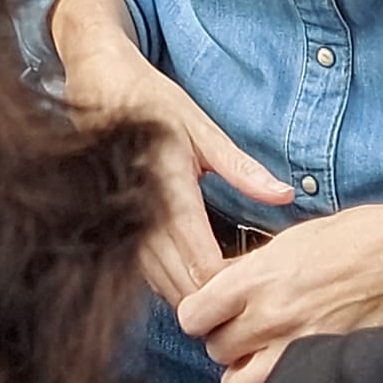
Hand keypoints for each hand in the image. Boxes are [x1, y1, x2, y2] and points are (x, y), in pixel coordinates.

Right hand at [49, 0, 291, 301]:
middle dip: (216, 297)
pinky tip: (195, 278)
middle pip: (182, 284)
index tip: (256, 283)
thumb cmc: (150, 101)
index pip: (201, 259)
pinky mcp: (115, 231)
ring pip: (161, 284)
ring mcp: (123, 226)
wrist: (97, 85)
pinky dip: (173, 282)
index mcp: (168, 188)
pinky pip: (146, 272)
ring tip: (228, 295)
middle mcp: (141, 215)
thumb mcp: (202, 127)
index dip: (229, 281)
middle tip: (250, 297)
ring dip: (194, 294)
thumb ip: (241, 168)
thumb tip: (284, 195)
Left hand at [178, 197, 382, 382]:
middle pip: (215, 350)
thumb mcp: (291, 240)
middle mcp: (271, 316)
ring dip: (245, 371)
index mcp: (257, 277)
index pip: (194, 315)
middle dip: (224, 341)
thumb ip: (251, 270)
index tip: (208, 312)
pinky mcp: (325, 363)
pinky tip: (289, 363)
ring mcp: (298, 345)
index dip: (198, 315)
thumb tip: (223, 288)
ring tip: (262, 353)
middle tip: (243, 329)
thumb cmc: (357, 237)